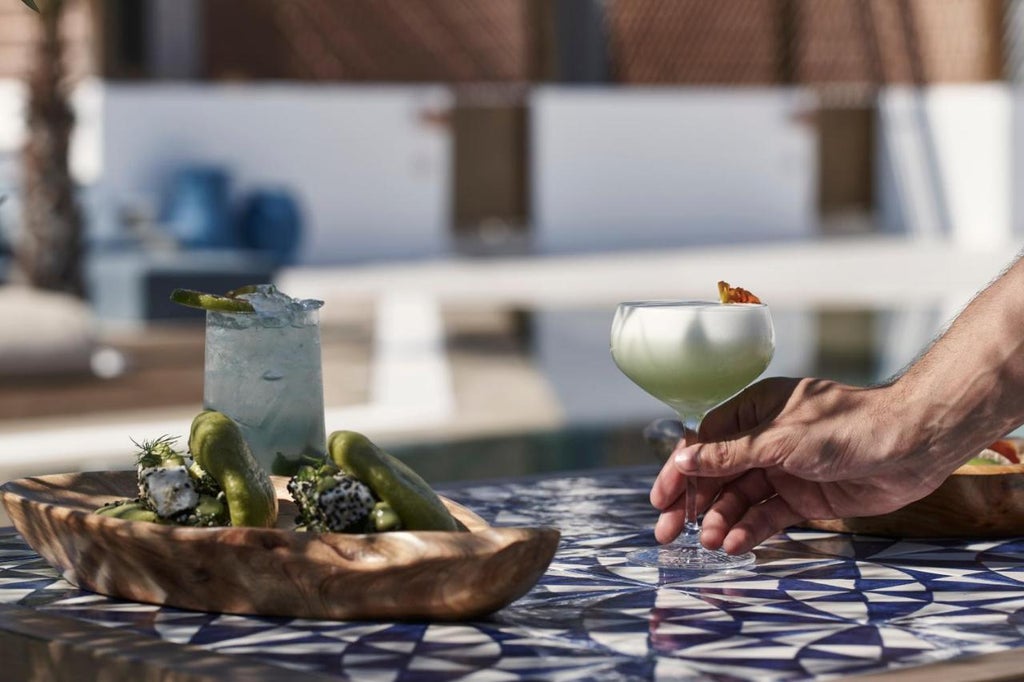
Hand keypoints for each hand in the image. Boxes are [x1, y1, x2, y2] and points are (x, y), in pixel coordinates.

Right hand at [650, 377, 959, 554]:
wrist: (912, 446)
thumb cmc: (847, 427)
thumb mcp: (780, 440)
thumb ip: (730, 455)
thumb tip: (682, 458)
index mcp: (754, 411)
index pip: (704, 443)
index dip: (680, 472)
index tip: (660, 500)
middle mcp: (764, 439)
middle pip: (716, 474)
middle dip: (693, 504)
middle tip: (667, 534)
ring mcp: (783, 469)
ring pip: (740, 498)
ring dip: (722, 520)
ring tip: (711, 543)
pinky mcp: (803, 496)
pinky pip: (767, 515)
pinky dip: (751, 529)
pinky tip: (736, 545)